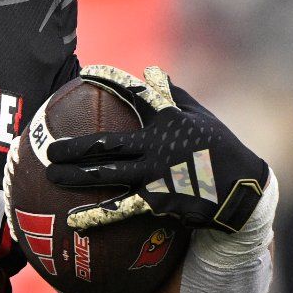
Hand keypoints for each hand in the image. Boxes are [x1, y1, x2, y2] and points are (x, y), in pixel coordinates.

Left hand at [45, 65, 269, 231]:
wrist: (242, 191)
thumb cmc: (221, 149)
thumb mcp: (201, 116)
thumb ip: (174, 95)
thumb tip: (151, 71)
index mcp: (168, 120)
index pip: (136, 94)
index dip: (111, 81)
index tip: (86, 72)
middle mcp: (157, 145)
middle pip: (107, 142)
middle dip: (74, 144)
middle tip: (49, 146)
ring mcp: (155, 174)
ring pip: (107, 174)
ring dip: (76, 175)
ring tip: (50, 175)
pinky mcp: (158, 201)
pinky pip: (122, 209)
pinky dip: (97, 216)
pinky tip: (74, 221)